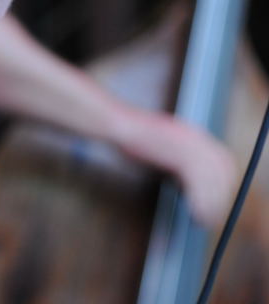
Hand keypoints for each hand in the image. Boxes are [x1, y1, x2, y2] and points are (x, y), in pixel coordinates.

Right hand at [121, 106, 236, 227]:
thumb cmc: (136, 139)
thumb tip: (190, 184)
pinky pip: (199, 184)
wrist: (120, 125)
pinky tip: (195, 213)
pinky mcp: (179, 154)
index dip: (223, 183)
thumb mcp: (166, 145)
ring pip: (213, 179)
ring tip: (203, 219)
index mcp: (194, 133)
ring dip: (212, 203)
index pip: (223, 160)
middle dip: (220, 195)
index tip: (218, 201)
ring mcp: (189, 144)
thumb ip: (181, 159)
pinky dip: (200, 202)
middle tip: (212, 215)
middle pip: (222, 170)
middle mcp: (196, 137)